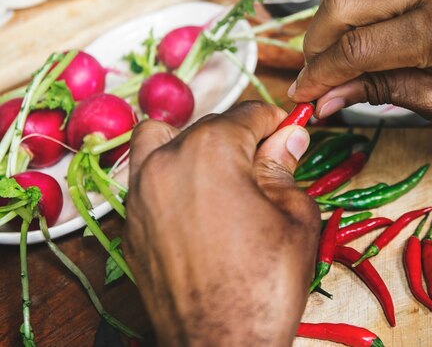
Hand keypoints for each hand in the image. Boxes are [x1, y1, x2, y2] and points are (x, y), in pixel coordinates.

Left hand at [123, 102, 318, 345]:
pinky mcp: (130, 223)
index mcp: (211, 150)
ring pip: (162, 139)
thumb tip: (288, 138)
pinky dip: (171, 174)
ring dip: (193, 143)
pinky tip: (198, 204)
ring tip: (221, 173)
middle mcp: (166, 160)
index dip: (276, 122)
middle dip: (242, 137)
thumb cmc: (265, 284)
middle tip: (268, 165)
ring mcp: (141, 192)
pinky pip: (147, 177)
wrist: (221, 344)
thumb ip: (285, 167)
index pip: (248, 114)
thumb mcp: (295, 216)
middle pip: (209, 125)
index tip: (289, 132)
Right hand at [289, 0, 431, 120]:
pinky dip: (346, 2)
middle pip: (341, 4)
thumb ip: (382, 94)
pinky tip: (351, 31)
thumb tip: (330, 98)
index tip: (302, 97)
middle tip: (314, 79)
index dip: (321, 76)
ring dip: (325, 19)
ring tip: (329, 56)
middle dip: (315, 46)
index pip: (356, 49)